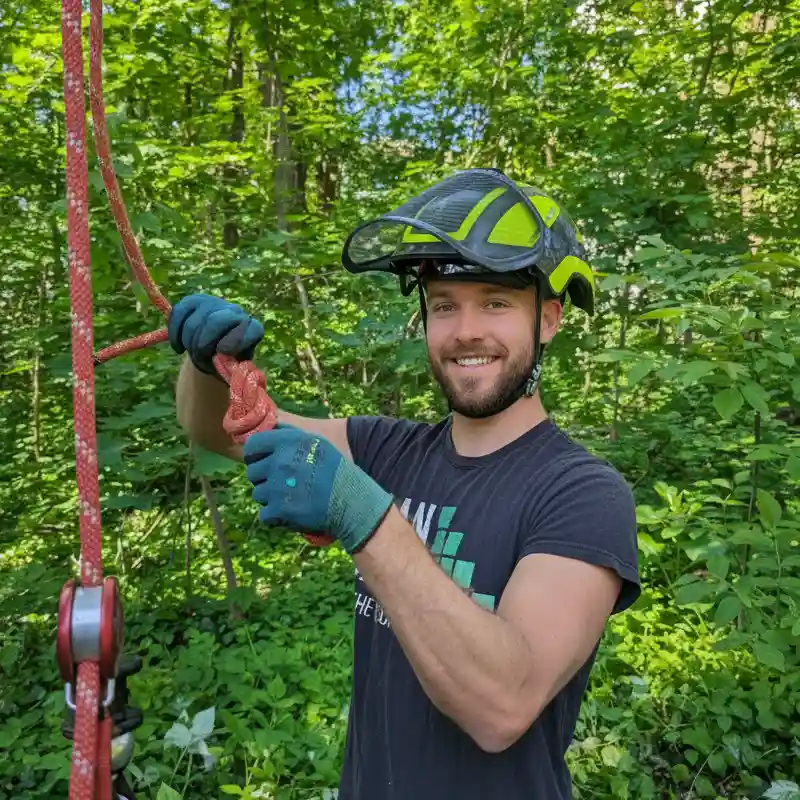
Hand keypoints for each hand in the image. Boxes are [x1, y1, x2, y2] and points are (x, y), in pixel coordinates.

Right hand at [168, 293, 264, 375]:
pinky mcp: (194, 301)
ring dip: (188, 343)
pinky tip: (178, 347)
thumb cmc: (225, 363)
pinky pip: (179, 313)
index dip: (235, 341)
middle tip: (198, 357)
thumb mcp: (232, 370)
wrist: (212, 350)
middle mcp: (236, 312)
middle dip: (203, 343)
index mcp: (252, 329)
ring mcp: (215, 303)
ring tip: (192, 354)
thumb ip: (231, 369)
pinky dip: (174, 333)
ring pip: (194, 322)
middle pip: (215, 322)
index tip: (222, 353)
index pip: (249, 329)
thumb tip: (225, 367)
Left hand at [243, 425, 393, 554]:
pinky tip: (292, 512)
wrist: (351, 501)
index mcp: (287, 441)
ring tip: (291, 497)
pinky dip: (276, 516)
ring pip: (258, 494)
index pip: (252, 446)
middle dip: (264, 479)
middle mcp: (280, 461)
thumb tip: (268, 426)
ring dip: (271, 498)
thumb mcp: (315, 442)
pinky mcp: (279, 509)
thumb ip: (289, 433)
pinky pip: (264, 514)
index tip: (262, 463)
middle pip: (252, 473)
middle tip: (283, 484)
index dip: (254, 456)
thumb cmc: (334, 470)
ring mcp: (278, 486)